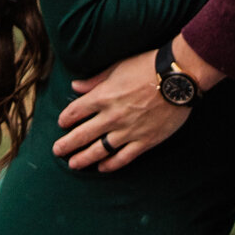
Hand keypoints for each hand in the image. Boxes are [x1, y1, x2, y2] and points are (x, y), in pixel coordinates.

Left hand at [54, 48, 192, 171]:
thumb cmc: (147, 67)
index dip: (66, 118)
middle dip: (67, 144)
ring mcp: (128, 131)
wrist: (178, 78)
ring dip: (84, 158)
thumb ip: (95, 80)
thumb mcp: (118, 67)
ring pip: (100, 150)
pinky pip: (124, 157)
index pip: (76, 111)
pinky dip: (111, 165)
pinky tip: (102, 168)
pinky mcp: (144, 141)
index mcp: (103, 96)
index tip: (62, 123)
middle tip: (57, 151)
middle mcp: (112, 116)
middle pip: (82, 134)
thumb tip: (75, 86)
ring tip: (73, 164)